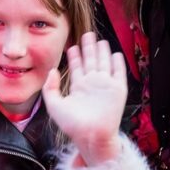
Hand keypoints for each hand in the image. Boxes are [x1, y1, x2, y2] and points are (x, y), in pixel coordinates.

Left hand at [42, 33, 125, 166]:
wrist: (90, 136)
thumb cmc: (72, 126)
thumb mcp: (54, 105)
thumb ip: (50, 88)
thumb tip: (52, 70)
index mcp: (78, 88)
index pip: (78, 67)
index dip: (75, 56)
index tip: (72, 46)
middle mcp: (92, 85)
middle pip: (91, 61)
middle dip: (89, 48)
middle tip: (87, 34)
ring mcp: (105, 86)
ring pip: (104, 63)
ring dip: (102, 51)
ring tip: (99, 40)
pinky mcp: (117, 89)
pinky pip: (118, 72)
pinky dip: (117, 62)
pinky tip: (115, 53)